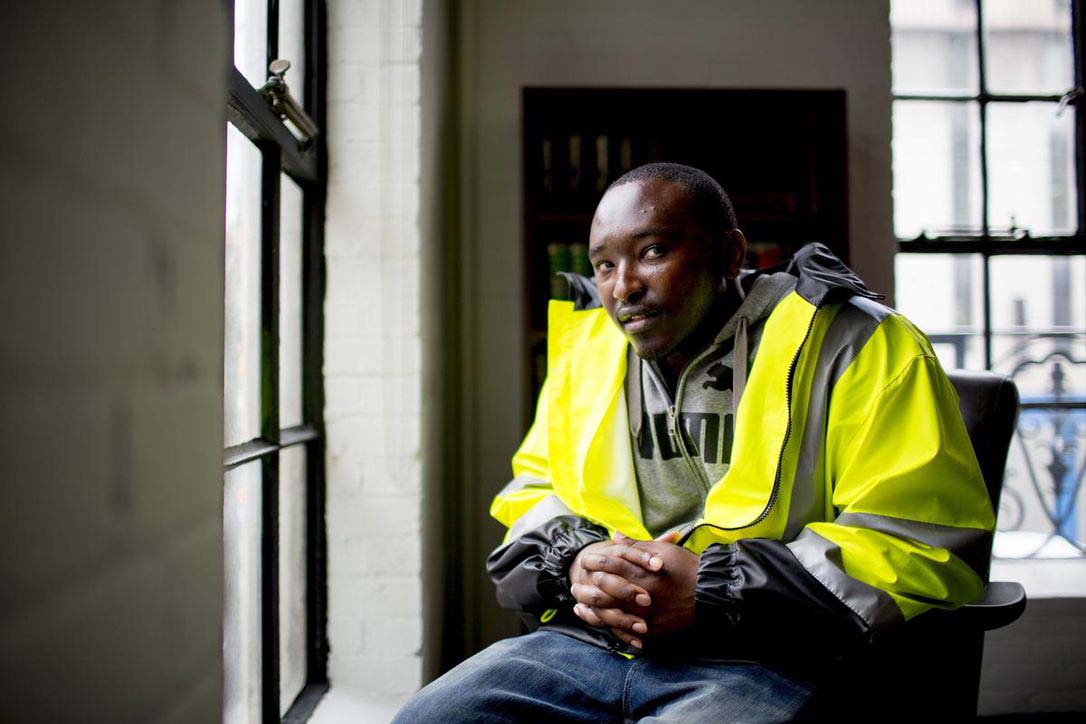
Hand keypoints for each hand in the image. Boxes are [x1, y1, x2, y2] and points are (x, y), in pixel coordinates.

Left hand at [569, 532, 698, 647]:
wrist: (709, 592)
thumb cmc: (685, 567)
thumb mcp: (662, 550)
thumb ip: (636, 545)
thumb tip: (616, 536)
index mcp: (641, 571)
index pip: (609, 563)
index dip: (594, 560)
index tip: (585, 559)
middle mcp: (639, 592)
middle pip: (604, 590)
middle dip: (587, 586)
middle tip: (575, 585)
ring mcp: (645, 613)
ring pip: (610, 613)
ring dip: (592, 609)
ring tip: (580, 604)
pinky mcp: (652, 628)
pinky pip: (626, 630)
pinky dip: (611, 626)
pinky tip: (601, 622)